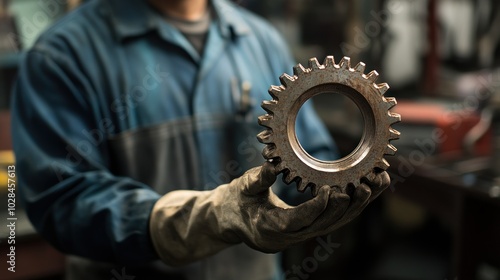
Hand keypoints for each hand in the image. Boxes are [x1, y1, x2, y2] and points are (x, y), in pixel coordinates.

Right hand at [149, 162, 389, 265]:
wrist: (229, 218)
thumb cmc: (235, 202)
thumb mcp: (241, 188)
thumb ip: (256, 180)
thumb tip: (271, 166)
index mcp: (269, 229)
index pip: (298, 220)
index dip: (317, 207)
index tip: (334, 189)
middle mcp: (288, 237)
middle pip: (325, 224)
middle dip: (348, 205)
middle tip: (366, 185)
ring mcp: (299, 236)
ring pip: (334, 223)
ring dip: (357, 205)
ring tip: (378, 183)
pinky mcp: (306, 229)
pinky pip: (332, 219)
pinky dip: (350, 204)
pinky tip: (367, 188)